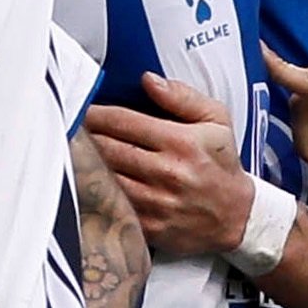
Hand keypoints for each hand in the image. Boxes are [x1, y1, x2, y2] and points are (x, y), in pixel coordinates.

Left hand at [86, 74, 250, 259]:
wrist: (237, 216)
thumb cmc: (222, 164)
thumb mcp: (216, 121)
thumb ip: (182, 97)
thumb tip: (148, 80)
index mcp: (180, 142)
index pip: (122, 121)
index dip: (96, 112)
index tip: (83, 109)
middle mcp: (166, 172)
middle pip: (106, 148)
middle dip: (84, 135)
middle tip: (70, 128)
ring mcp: (155, 203)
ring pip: (103, 177)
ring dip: (84, 163)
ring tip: (73, 152)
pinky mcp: (148, 227)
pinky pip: (111, 205)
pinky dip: (96, 191)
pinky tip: (88, 180)